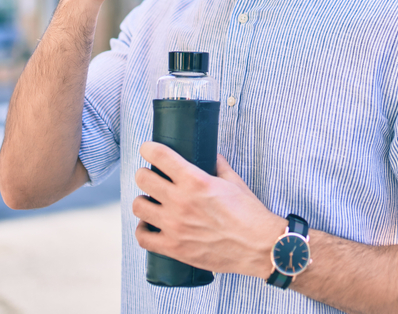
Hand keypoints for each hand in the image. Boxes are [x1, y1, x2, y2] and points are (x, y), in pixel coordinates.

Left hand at [133, 142, 285, 278]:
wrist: (258, 246)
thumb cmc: (249, 214)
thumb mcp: (234, 182)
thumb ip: (218, 165)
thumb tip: (210, 156)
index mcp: (196, 181)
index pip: (160, 156)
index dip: (149, 149)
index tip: (148, 149)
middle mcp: (181, 201)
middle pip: (143, 179)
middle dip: (146, 174)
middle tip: (152, 176)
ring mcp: (175, 226)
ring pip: (139, 206)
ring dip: (143, 201)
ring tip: (152, 202)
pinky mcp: (174, 248)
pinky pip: (143, 237)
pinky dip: (143, 230)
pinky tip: (150, 226)